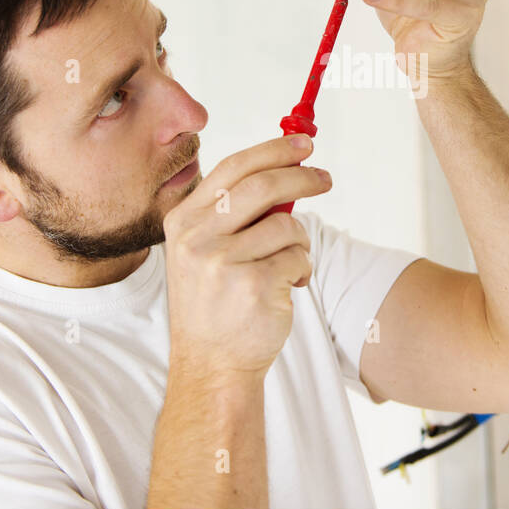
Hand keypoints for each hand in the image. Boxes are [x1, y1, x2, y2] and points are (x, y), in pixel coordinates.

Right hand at [162, 135, 333, 379]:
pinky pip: (298, 258)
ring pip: (287, 226)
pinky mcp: (253, 285)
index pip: (234, 168)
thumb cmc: (217, 302)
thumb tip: (288, 167)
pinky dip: (302, 270)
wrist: (212, 365)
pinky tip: (286, 288)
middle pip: (263, 185)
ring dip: (301, 242)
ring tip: (289, 263)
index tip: (304, 144)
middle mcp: (196, 237)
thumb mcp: (205, 249)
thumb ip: (235, 211)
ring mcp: (222, 262)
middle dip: (302, 177)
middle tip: (325, 179)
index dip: (273, 150)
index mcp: (183, 220)